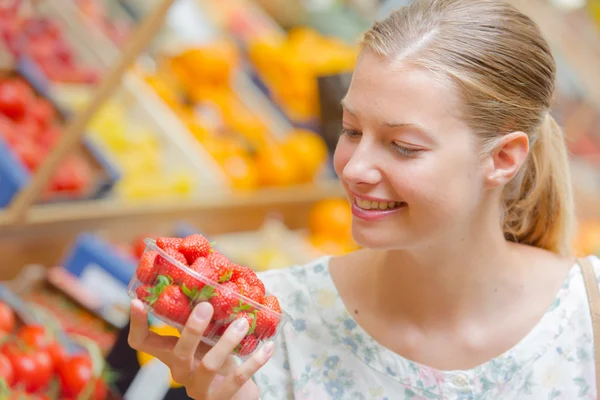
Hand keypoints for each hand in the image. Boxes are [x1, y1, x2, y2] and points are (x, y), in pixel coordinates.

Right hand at [128, 299, 274, 399]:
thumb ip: (202, 318)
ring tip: (242, 323)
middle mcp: (181, 371)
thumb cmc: (218, 360)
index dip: (137, 324)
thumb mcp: (205, 339)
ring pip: (209, 365)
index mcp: (172, 354)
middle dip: (192, 329)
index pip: (143, 342)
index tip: (137, 302)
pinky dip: (255, 362)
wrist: (234, 396)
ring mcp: (199, 388)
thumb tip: (210, 277)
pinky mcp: (220, 398)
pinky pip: (238, 379)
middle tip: (206, 306)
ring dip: (227, 342)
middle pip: (178, 353)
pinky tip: (268, 347)